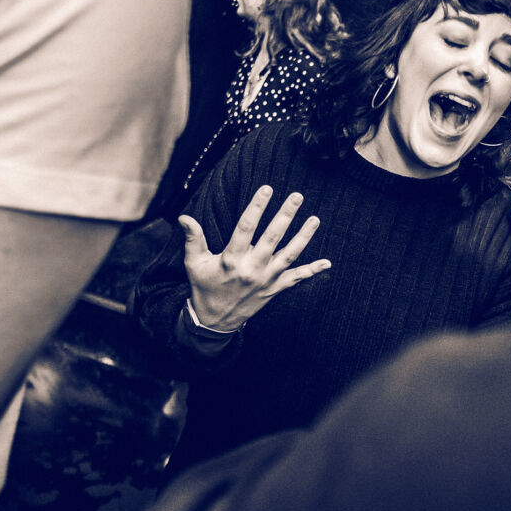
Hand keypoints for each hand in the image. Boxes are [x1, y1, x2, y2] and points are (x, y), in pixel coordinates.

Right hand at [179, 186, 330, 330]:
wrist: (215, 321)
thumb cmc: (204, 286)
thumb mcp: (194, 263)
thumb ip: (193, 238)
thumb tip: (183, 217)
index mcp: (231, 259)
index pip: (246, 227)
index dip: (257, 206)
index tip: (267, 188)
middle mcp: (251, 269)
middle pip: (272, 238)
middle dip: (286, 215)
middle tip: (297, 196)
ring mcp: (266, 280)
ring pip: (289, 255)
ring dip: (304, 237)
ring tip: (315, 219)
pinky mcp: (274, 290)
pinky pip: (296, 279)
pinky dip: (312, 271)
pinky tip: (327, 263)